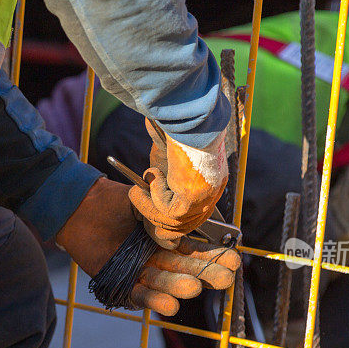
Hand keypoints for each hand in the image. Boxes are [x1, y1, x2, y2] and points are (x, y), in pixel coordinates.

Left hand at [57, 178, 239, 315]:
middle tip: (225, 279)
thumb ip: (168, 219)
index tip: (233, 260)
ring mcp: (141, 271)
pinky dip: (153, 301)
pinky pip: (138, 295)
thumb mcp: (148, 204)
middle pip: (185, 269)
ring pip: (164, 283)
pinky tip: (171, 306)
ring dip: (179, 287)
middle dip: (205, 274)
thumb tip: (186, 235)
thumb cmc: (116, 201)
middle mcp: (159, 258)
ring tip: (194, 288)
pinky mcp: (120, 283)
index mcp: (170, 239)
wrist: (82, 206)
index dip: (214, 257)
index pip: (197, 251)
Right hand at [129, 119, 227, 248]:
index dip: (172, 221)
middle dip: (155, 218)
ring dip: (148, 205)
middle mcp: (211, 195)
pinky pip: (167, 210)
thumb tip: (148, 176)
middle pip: (184, 226)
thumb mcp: (169, 159)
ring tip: (137, 188)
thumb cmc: (182, 133)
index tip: (154, 219)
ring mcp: (204, 200)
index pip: (195, 217)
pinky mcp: (193, 200)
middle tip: (137, 196)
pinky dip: (154, 195)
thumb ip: (163, 176)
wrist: (191, 121)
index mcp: (211, 185)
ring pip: (171, 222)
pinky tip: (153, 174)